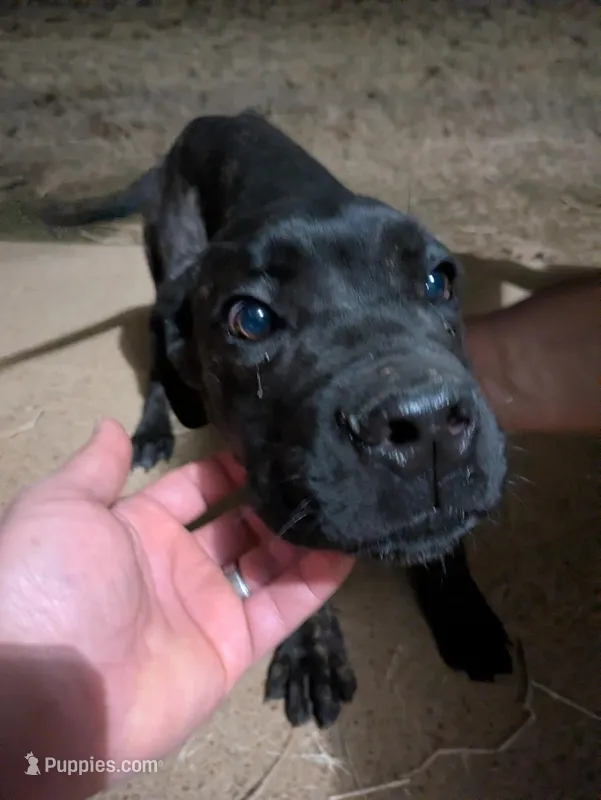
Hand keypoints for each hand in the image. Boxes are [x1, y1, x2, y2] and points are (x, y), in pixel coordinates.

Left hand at [0, 419, 352, 795]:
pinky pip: (281, 610)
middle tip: (311, 472)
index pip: (191, 489)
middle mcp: (174, 567)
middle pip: (236, 526)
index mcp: (135, 530)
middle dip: (269, 501)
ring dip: (299, 536)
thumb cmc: (52, 581)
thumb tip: (113, 425)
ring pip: (266, 565)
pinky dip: (315, 582)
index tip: (266, 444)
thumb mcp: (61, 508)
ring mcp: (206, 608)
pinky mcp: (232, 648)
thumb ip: (96, 469)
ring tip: (336, 503)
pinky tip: (345, 548)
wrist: (51, 687)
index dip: (225, 469)